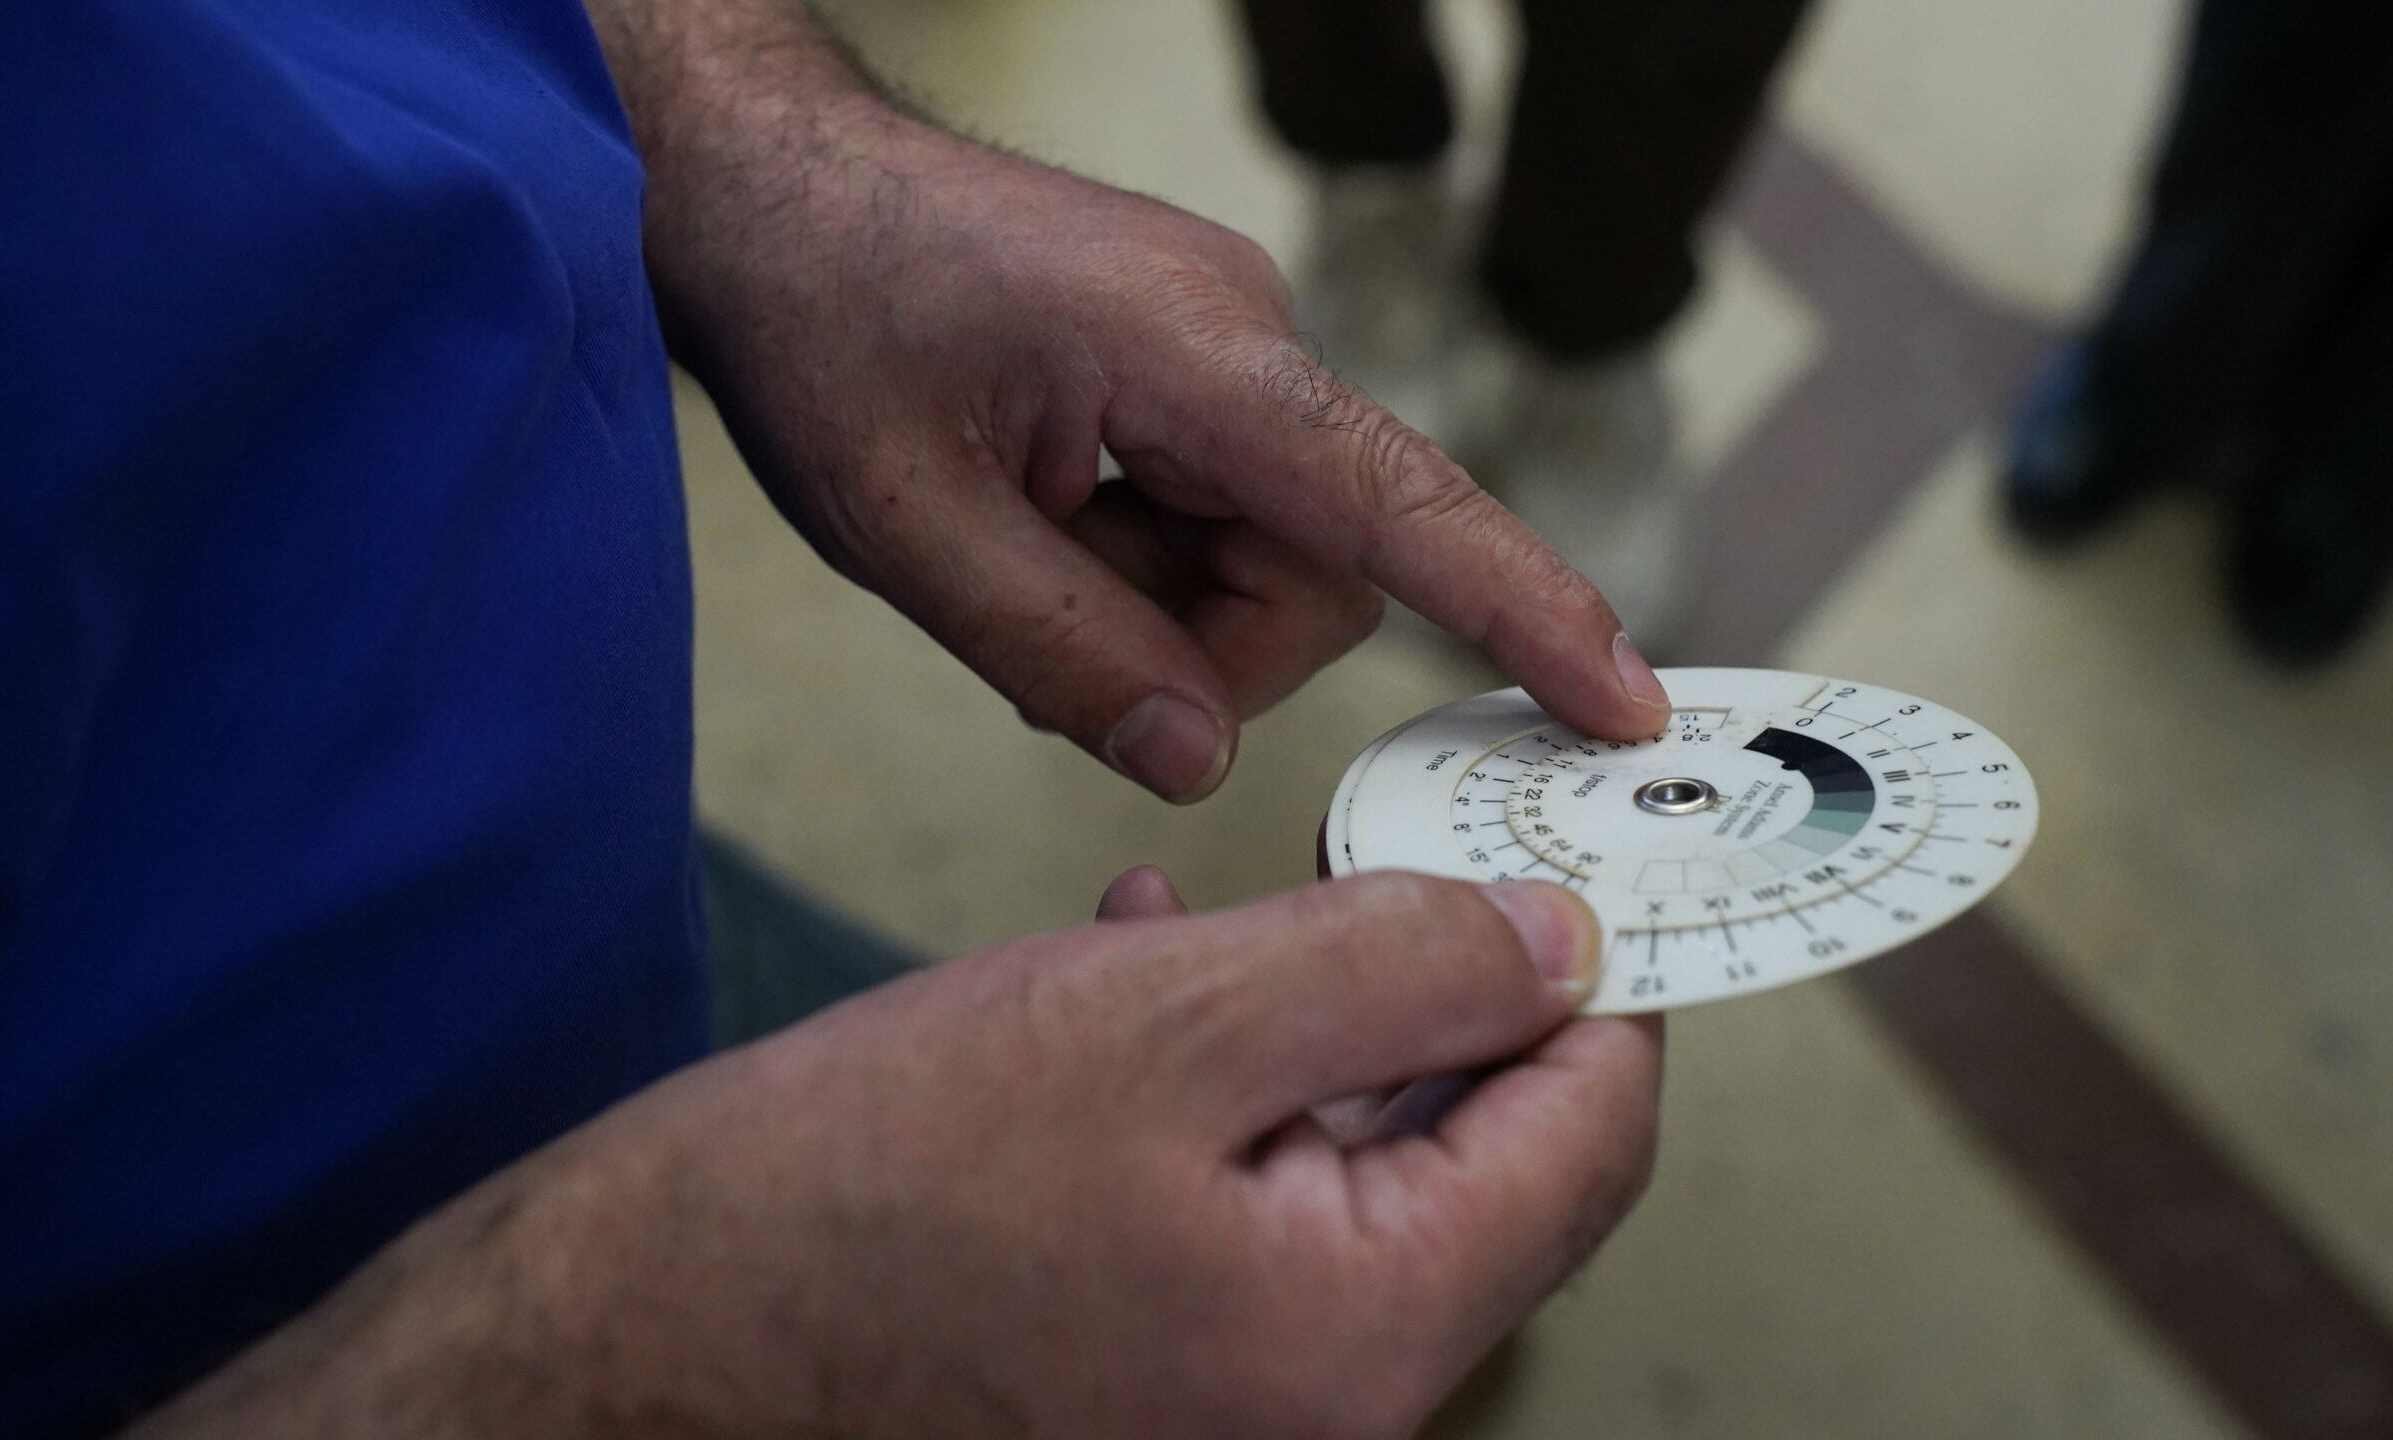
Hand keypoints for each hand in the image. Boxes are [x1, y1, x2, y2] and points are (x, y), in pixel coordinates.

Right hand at [137, 872, 1663, 1438]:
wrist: (624, 1349)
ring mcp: (1233, 1399)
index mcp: (1364, 1333)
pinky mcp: (1143, 1369)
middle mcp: (1325, 1400)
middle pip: (1478, 1148)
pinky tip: (1134, 978)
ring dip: (1307, 1017)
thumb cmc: (850, 1199)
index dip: (1601, 969)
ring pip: (1348, 1160)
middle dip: (1437, 980)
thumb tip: (1558, 938)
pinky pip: (1241, 1203)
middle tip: (1381, 846)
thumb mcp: (1156, 1020)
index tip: (1569, 852)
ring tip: (1223, 906)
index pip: (1592, 1132)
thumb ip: (1390, 967)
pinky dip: (1216, 1085)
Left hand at [598, 0, 1672, 802]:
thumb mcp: (904, 521)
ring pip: (1271, 564)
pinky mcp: (1197, 379)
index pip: (1399, 501)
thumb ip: (1062, 654)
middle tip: (1051, 647)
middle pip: (1321, 575)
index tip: (1621, 698)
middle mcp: (1247, 340)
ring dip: (1158, 609)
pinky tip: (1041, 530)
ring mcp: (1227, 356)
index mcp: (1196, 352)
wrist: (770, 184)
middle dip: (1203, 650)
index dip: (1521, 607)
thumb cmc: (822, 315)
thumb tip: (1198, 758)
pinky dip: (1140, 567)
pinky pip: (1221, 522)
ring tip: (1020, 559)